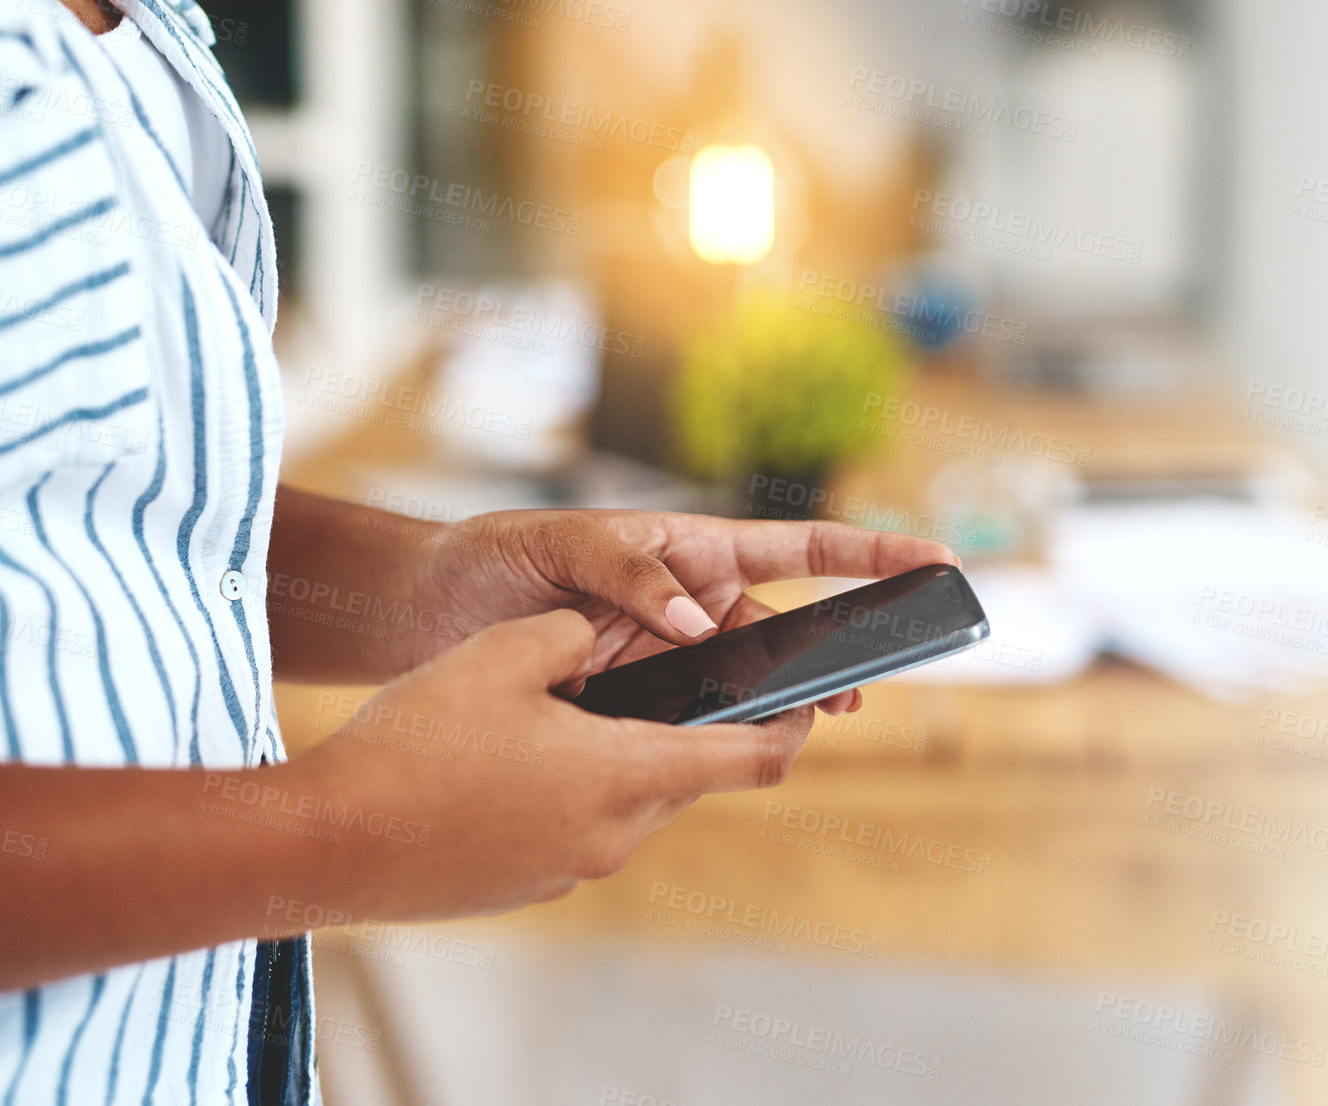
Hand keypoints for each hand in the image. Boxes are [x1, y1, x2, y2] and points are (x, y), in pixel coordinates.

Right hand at [290, 610, 816, 921]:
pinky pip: (583, 829)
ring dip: (627, 757)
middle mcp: (618, 834)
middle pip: (692, 777)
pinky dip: (578, 789)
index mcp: (630, 775)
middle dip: (691, 728)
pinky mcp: (531, 885)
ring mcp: (573, 869)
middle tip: (665, 677)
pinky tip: (519, 757)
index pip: (754, 759)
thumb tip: (597, 636)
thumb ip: (576, 633)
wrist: (327, 844)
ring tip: (574, 709)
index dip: (793, 726)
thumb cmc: (418, 743)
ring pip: (634, 802)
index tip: (809, 701)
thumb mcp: (507, 653)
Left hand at [399, 510, 958, 712]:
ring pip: (745, 686)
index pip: (796, 549)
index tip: (935, 558)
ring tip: (800, 732)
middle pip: (785, 630)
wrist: (423, 612)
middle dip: (829, 658)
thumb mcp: (559, 543)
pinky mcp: (636, 703)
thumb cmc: (493, 556)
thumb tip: (694, 620)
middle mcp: (692, 604)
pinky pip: (690, 722)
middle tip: (853, 695)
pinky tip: (722, 754)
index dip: (868, 554)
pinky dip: (710, 739)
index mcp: (690, 548)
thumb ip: (629, 571)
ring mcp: (669, 658)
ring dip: (774, 707)